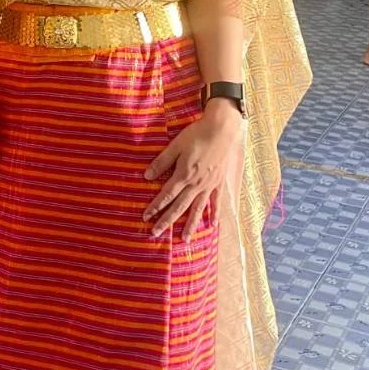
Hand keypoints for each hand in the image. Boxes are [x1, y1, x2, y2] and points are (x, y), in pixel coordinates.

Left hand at [143, 99, 243, 239]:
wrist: (222, 129)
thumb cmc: (197, 135)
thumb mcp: (176, 146)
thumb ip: (162, 162)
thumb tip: (147, 176)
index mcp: (183, 175)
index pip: (166, 195)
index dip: (155, 207)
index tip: (146, 217)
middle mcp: (196, 184)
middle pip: (179, 206)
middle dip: (167, 221)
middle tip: (156, 233)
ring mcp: (209, 185)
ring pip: (198, 209)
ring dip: (190, 225)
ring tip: (185, 239)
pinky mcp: (219, 182)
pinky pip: (216, 202)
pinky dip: (214, 214)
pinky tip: (212, 225)